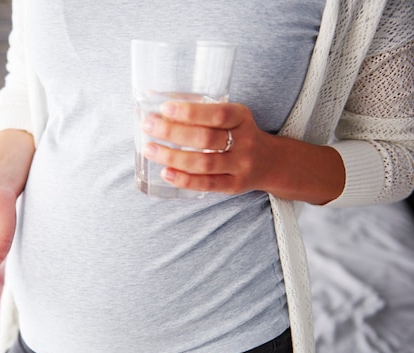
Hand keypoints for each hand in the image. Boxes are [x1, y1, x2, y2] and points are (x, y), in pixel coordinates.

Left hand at [141, 101, 278, 194]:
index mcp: (242, 117)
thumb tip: (154, 101)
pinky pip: (206, 184)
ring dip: (172, 157)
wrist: (269, 161)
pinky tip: (165, 173)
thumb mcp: (230, 116)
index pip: (218, 114)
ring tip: (149, 149)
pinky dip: (184, 180)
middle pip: (206, 139)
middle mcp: (244, 142)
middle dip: (173, 133)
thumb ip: (200, 111)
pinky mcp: (233, 185)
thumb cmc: (237, 133)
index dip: (191, 112)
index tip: (165, 108)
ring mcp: (240, 166)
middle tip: (148, 126)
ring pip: (203, 163)